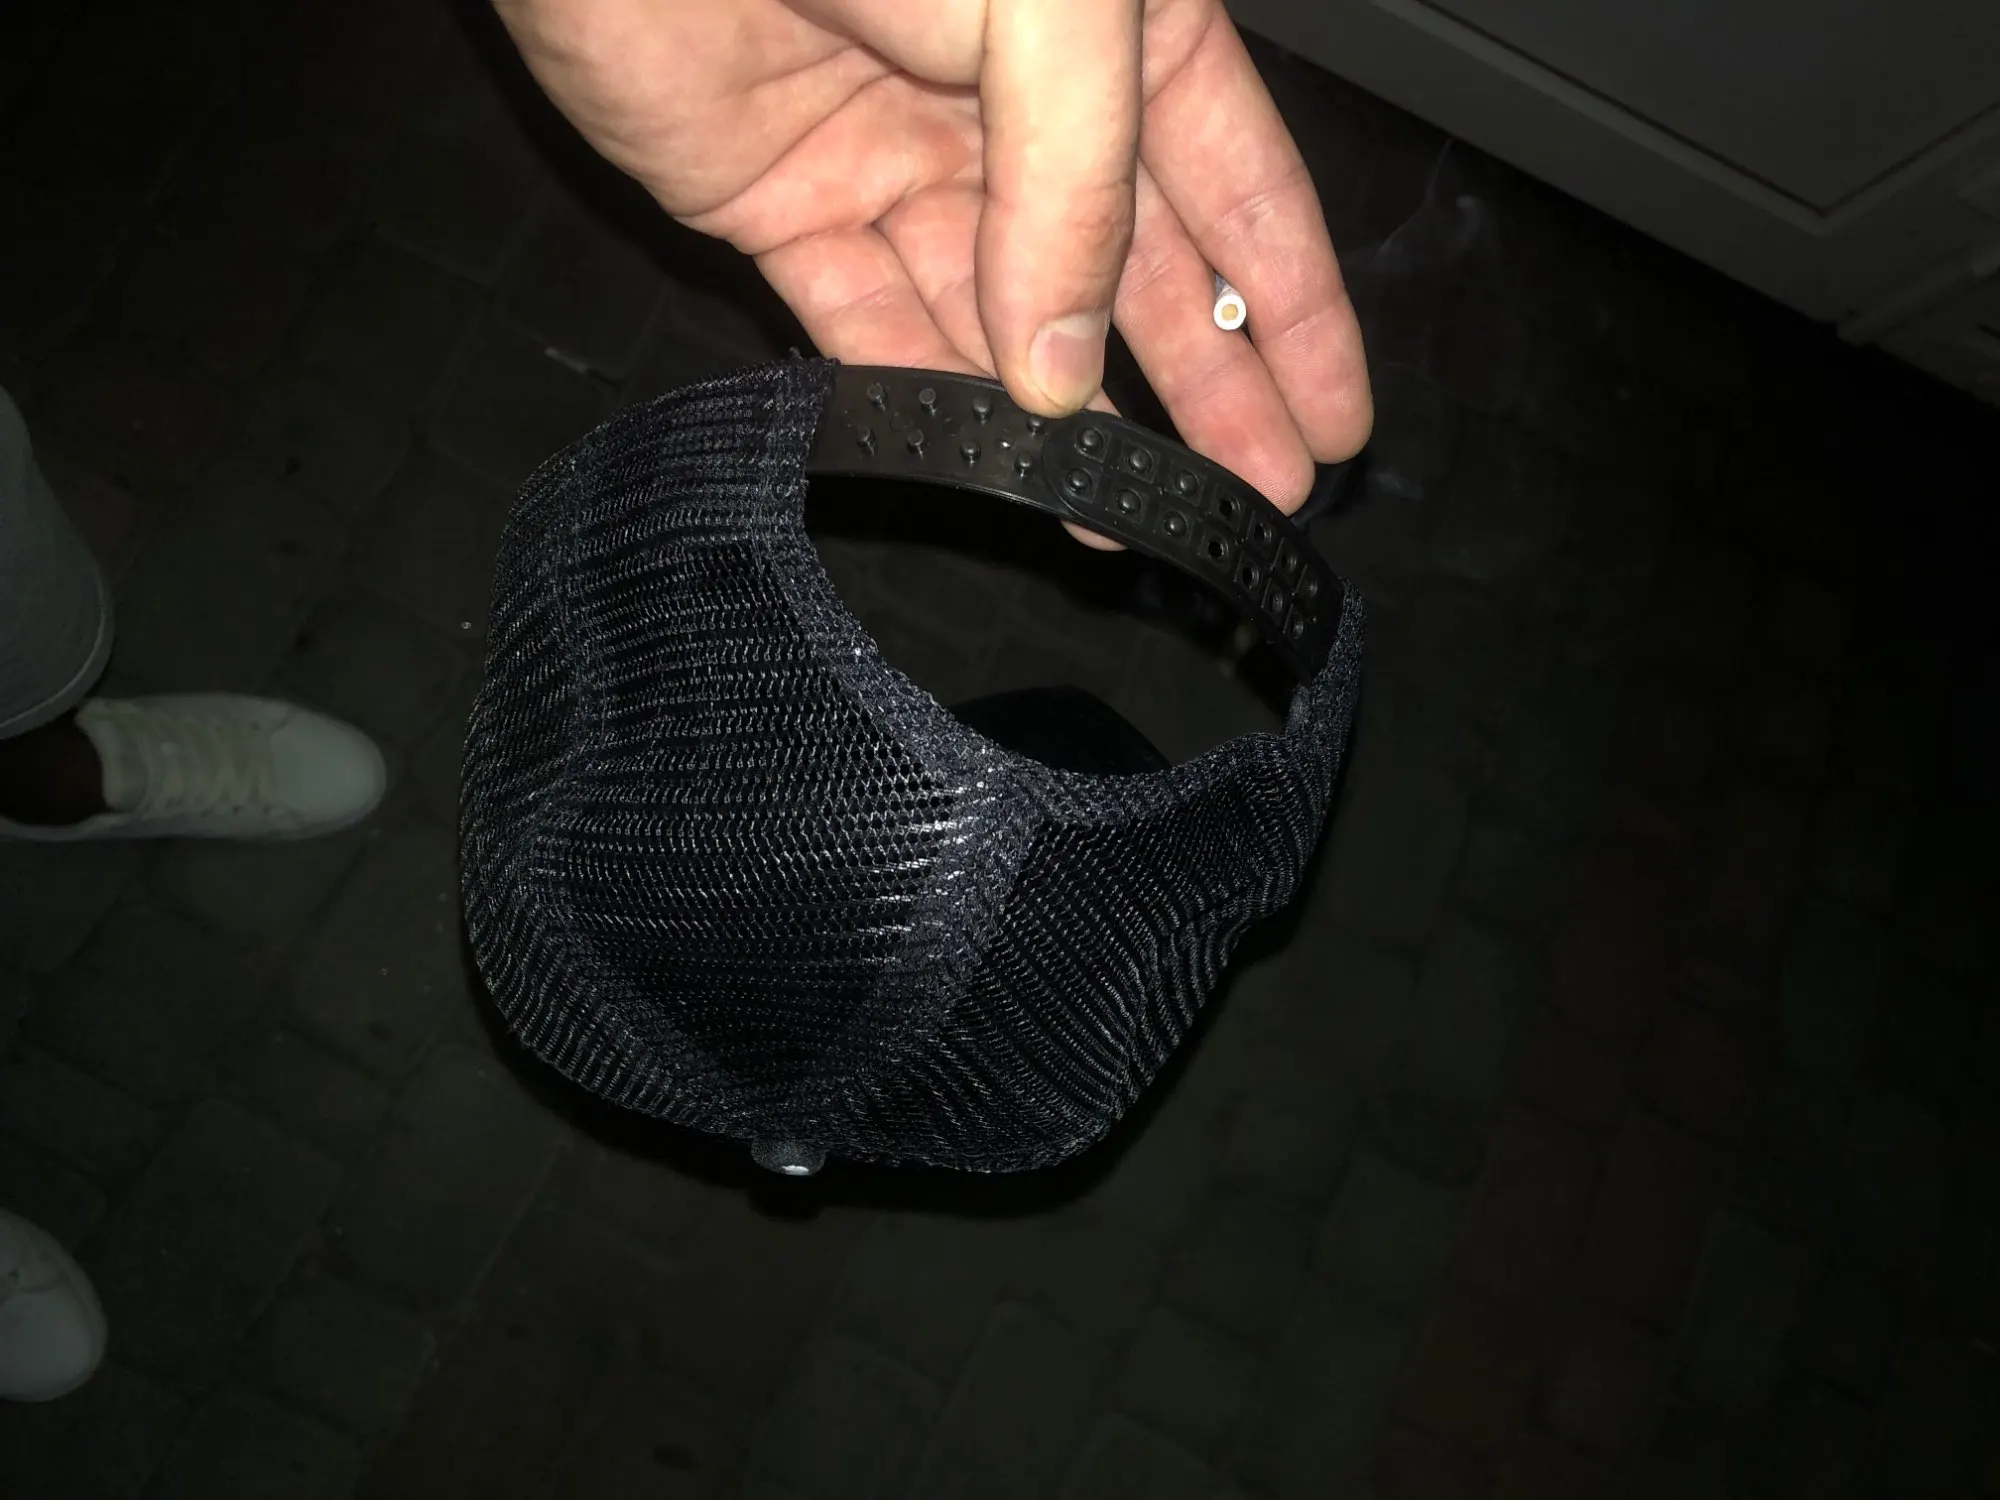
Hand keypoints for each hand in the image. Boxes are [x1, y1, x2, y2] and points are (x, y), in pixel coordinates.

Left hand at [493, 0, 1371, 543]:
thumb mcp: (1052, 7)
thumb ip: (1080, 186)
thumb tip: (1064, 364)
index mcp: (1118, 34)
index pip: (1240, 193)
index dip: (1292, 313)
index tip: (1333, 419)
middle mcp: (1018, 104)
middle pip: (1132, 281)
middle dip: (1200, 397)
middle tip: (1250, 498)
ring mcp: (904, 156)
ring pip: (1005, 324)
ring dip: (1065, 428)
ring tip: (1123, 517)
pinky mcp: (790, 202)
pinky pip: (869, 322)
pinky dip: (920, 395)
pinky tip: (983, 462)